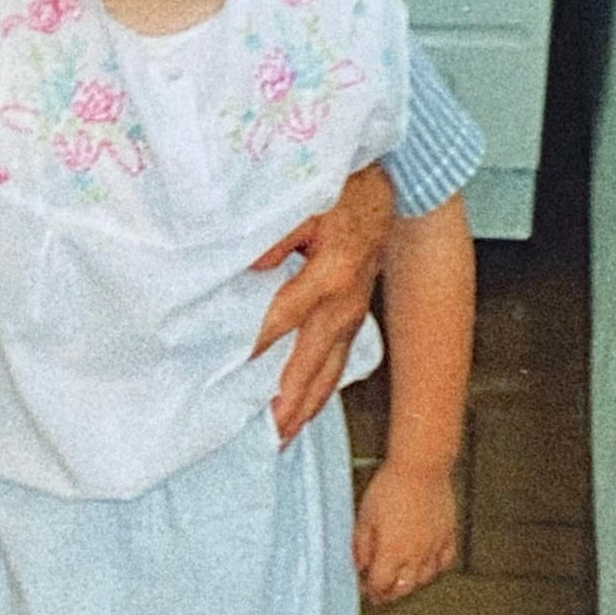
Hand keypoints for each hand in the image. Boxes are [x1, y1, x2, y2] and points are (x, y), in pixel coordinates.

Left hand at [251, 162, 393, 442]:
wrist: (389, 180)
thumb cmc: (344, 185)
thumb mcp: (306, 199)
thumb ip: (274, 235)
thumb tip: (245, 268)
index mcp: (332, 272)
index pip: (282, 318)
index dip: (253, 346)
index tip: (226, 372)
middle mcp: (347, 300)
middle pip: (313, 359)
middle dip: (289, 397)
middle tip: (268, 432)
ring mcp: (355, 309)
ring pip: (332, 366)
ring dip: (308, 401)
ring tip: (285, 434)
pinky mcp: (357, 310)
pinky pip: (340, 357)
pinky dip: (323, 384)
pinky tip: (307, 404)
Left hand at [353, 461, 458, 603]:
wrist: (422, 467)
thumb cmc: (391, 486)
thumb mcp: (365, 516)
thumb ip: (361, 545)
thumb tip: (359, 564)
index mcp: (392, 552)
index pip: (381, 585)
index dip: (370, 592)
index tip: (365, 589)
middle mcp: (416, 555)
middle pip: (403, 588)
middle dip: (389, 594)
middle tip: (381, 592)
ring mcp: (434, 546)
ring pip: (424, 579)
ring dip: (410, 584)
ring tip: (400, 580)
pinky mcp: (448, 535)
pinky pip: (444, 562)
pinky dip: (434, 569)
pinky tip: (427, 566)